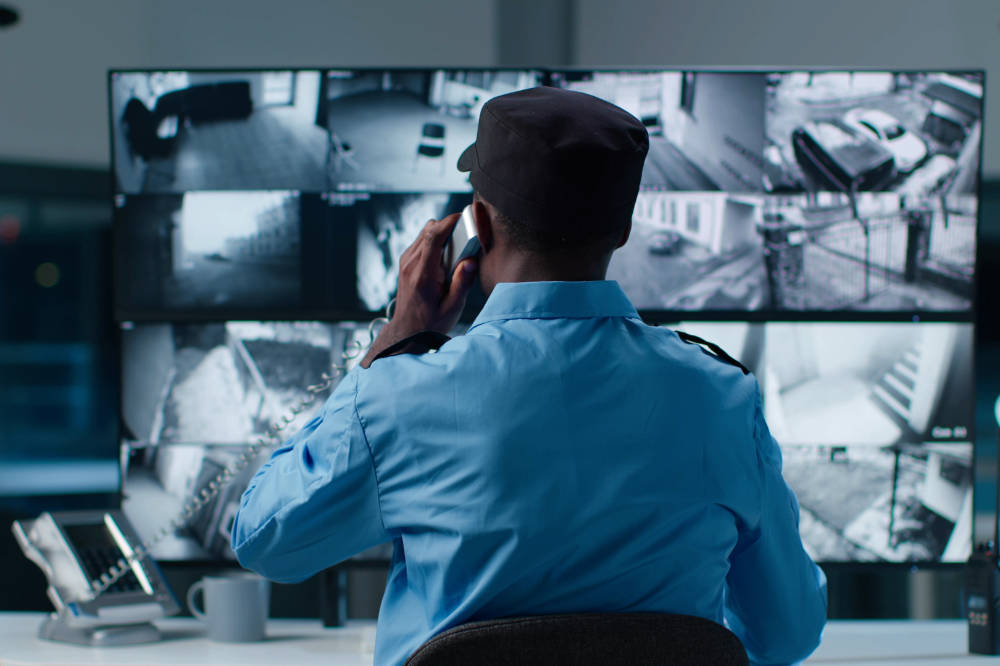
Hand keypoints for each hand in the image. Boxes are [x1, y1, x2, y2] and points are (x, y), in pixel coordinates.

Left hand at [361, 213, 478, 367]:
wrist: (407, 331)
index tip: (465, 217)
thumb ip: (462, 282)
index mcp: (423, 274)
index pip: (433, 236)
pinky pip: (422, 241)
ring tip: (455, 254)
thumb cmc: (430, 322)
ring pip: (425, 232)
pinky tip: (444, 260)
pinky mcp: (406, 261)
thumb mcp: (452, 308)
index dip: (450, 221)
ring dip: (443, 236)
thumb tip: (470, 260)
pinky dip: (435, 242)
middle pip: (430, 229)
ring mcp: (406, 261)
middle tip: (465, 241)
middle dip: (450, 228)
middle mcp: (410, 264)